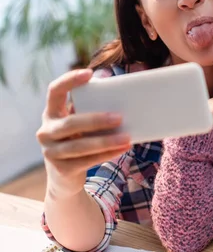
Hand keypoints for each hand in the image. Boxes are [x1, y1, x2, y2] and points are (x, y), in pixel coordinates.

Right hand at [36, 69, 131, 194]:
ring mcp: (51, 152)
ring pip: (80, 145)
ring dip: (106, 141)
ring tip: (126, 138)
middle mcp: (46, 131)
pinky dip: (106, 155)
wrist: (64, 177)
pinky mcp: (61, 169)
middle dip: (96, 120)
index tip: (89, 73)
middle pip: (71, 123)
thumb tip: (119, 92)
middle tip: (119, 117)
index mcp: (51, 113)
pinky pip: (87, 161)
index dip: (69, 81)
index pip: (54, 91)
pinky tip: (121, 149)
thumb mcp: (79, 124)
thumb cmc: (78, 140)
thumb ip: (90, 108)